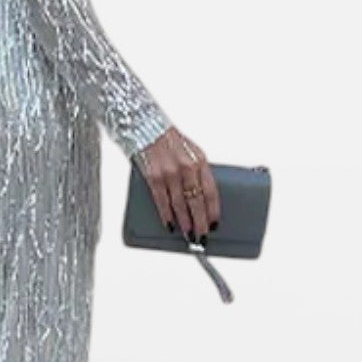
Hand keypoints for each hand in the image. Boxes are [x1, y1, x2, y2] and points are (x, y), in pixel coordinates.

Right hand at [133, 125, 219, 241]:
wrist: (146, 126)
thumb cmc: (170, 139)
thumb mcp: (191, 152)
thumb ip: (198, 173)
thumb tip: (202, 198)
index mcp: (199, 160)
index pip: (211, 191)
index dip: (213, 210)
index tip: (215, 223)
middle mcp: (186, 167)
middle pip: (196, 201)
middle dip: (200, 221)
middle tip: (202, 235)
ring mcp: (169, 173)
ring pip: (180, 204)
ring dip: (185, 221)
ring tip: (188, 233)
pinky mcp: (153, 176)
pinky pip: (161, 201)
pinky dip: (166, 215)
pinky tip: (170, 224)